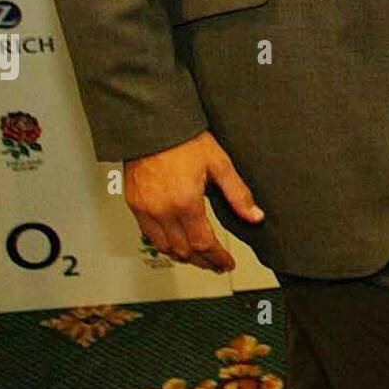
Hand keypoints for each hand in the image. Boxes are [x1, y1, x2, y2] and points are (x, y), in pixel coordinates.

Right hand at [124, 129, 263, 272]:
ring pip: (164, 248)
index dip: (217, 257)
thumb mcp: (219, 163)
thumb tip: (254, 215)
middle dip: (202, 261)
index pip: (204, 243)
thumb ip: (237, 193)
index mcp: (186, 202)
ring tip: (198, 256)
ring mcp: (145, 210)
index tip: (226, 263)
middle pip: (184, 251)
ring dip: (182, 256)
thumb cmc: (184, 140)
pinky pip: (148, 235)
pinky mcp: (134, 205)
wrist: (153, 125)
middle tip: (215, 263)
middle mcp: (162, 211)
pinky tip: (175, 241)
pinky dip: (163, 244)